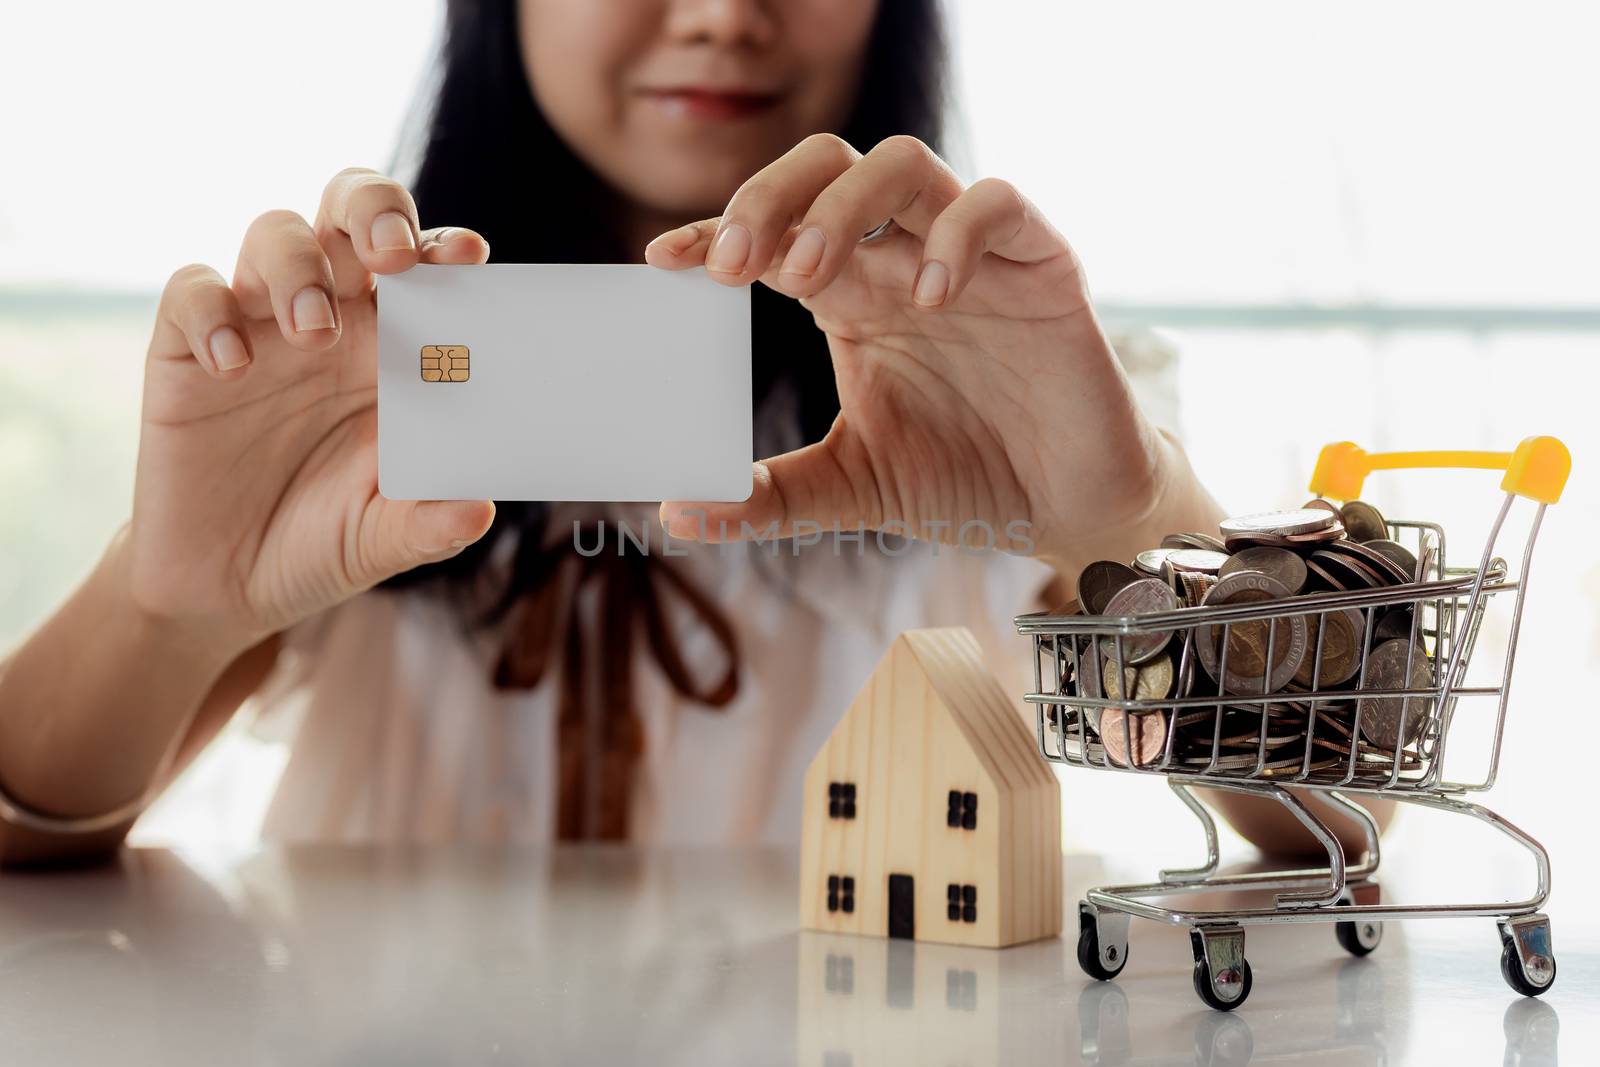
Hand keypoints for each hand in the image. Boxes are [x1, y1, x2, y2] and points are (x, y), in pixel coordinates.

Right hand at [130, 169, 495, 647]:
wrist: (228, 587)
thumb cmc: (324, 542)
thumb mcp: (382, 540)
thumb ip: (429, 524)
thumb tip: (478, 512)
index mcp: (392, 348)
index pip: (424, 269)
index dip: (445, 250)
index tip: (469, 257)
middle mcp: (331, 320)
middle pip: (350, 213)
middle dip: (374, 211)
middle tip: (392, 254)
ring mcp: (258, 327)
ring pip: (275, 234)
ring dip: (299, 268)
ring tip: (313, 330)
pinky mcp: (187, 351)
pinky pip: (192, 293)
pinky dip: (211, 314)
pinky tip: (233, 367)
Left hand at [645, 135, 1217, 570]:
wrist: (1066, 509)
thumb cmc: (962, 480)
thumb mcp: (852, 487)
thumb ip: (771, 495)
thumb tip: (677, 512)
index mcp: (851, 295)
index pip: (774, 232)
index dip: (716, 231)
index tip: (663, 261)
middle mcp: (902, 258)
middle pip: (827, 168)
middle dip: (770, 197)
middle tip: (732, 265)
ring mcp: (971, 253)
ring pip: (902, 164)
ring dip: (844, 207)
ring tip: (809, 276)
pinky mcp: (1041, 264)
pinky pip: (999, 204)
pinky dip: (958, 233)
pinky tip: (931, 296)